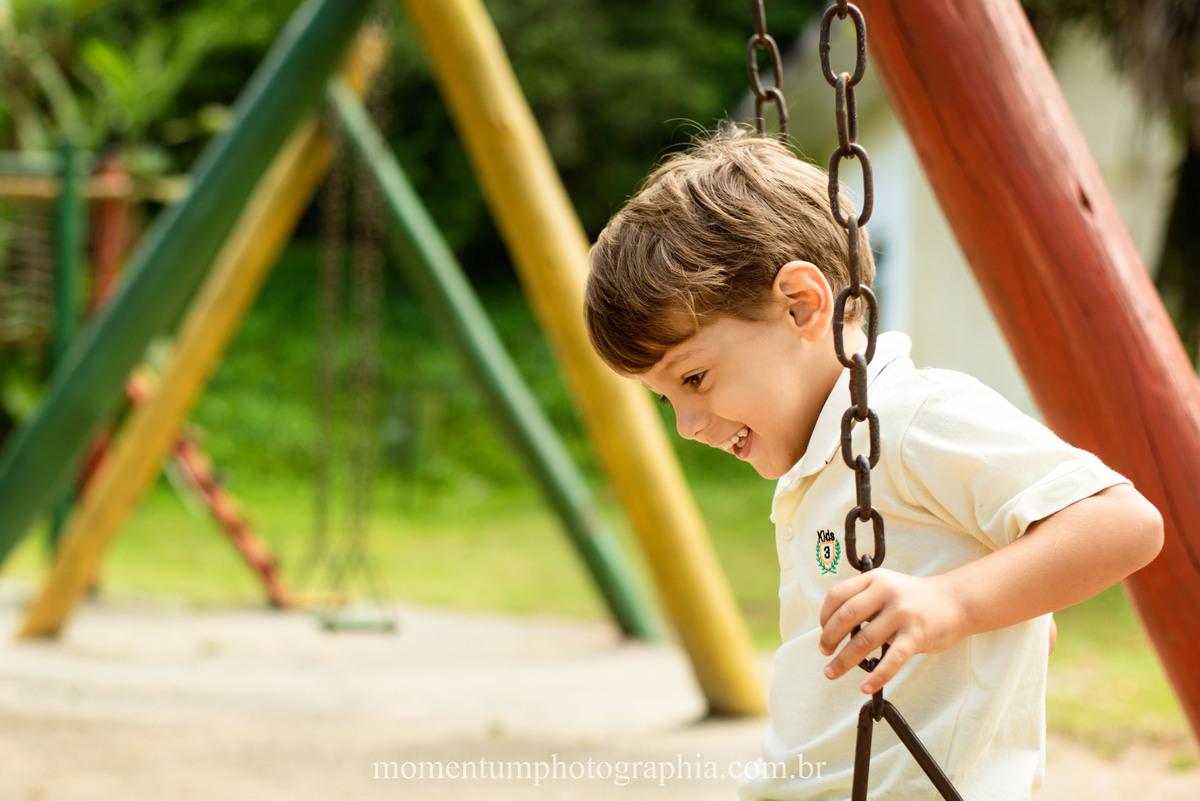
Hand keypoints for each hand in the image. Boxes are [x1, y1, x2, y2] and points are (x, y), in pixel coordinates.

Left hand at [818, 569, 965, 693]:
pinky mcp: (916, 634)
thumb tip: (835, 630)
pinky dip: (876, 676)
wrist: (956, 601)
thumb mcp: (887, 587)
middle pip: (845, 617)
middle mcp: (885, 592)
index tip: (823, 631)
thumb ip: (864, 601)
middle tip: (824, 652)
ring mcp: (901, 613)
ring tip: (832, 672)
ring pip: (864, 640)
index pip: (837, 596)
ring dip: (843, 660)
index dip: (824, 616)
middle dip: (829, 638)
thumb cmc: (915, 599)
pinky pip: (892, 659)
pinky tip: (866, 687)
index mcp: (874, 579)